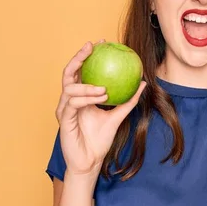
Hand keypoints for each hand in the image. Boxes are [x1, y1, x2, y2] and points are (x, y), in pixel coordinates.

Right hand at [55, 40, 145, 177]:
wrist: (91, 162)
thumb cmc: (100, 141)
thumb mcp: (118, 117)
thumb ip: (128, 100)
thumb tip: (143, 83)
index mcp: (80, 97)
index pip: (82, 72)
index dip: (88, 56)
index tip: (102, 43)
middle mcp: (70, 100)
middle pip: (69, 73)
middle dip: (79, 57)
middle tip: (92, 47)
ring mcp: (65, 109)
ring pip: (70, 87)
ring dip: (88, 85)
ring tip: (104, 89)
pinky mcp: (63, 119)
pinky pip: (73, 103)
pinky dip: (86, 98)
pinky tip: (99, 96)